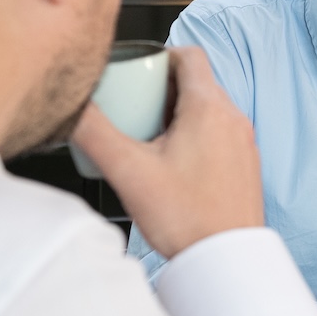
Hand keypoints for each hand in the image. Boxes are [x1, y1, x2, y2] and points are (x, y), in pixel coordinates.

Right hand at [71, 47, 263, 258]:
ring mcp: (243, 142)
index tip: (136, 78)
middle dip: (161, 92)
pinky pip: (218, 135)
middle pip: (195, 82)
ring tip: (149, 143)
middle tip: (134, 114)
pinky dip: (195, 138)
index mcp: (209, 107)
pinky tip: (172, 167)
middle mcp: (233, 118)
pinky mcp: (245, 165)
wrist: (227, 261)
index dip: (158, 58)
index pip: (187, 54)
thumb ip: (94, 132)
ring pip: (207, 110)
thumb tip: (71, 107)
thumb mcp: (128, 170)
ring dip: (177, 116)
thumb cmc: (188, 219)